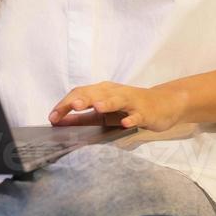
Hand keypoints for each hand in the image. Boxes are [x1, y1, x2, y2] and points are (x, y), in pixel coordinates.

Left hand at [47, 82, 186, 132]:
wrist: (163, 104)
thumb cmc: (129, 108)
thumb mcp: (103, 114)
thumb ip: (81, 118)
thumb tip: (58, 122)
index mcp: (102, 92)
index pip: (80, 93)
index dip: (65, 104)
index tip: (53, 117)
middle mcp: (114, 92)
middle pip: (96, 93)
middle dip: (82, 100)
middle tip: (71, 106)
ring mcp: (130, 101)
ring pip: (117, 100)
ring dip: (106, 103)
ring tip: (96, 107)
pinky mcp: (145, 111)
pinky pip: (137, 115)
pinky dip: (131, 119)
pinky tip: (125, 123)